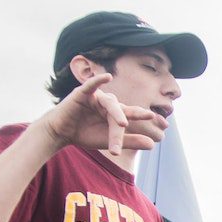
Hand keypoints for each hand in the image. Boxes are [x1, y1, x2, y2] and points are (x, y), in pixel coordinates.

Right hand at [40, 73, 168, 155]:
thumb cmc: (85, 135)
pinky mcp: (81, 94)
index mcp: (115, 113)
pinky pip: (90, 85)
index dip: (143, 115)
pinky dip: (97, 80)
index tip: (160, 121)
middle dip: (127, 121)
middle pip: (120, 112)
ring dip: (116, 114)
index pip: (131, 115)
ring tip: (122, 125)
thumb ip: (129, 142)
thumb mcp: (110, 142)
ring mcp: (95, 97)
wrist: (61, 134)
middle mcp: (107, 103)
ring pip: (109, 104)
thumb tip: (152, 144)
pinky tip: (106, 76)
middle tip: (141, 122)